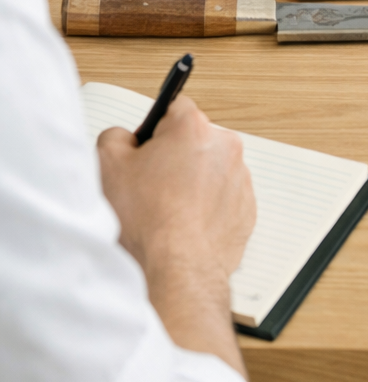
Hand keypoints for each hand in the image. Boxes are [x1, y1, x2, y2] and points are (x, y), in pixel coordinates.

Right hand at [98, 95, 254, 278]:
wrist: (175, 274)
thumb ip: (116, 136)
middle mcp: (225, 147)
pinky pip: (222, 198)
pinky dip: (205, 208)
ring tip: (165, 213)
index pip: (174, 108)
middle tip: (149, 186)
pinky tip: (182, 226)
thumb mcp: (107, 164)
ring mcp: (240, 179)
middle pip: (193, 140)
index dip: (154, 129)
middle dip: (173, 158)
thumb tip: (127, 138)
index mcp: (193, 127)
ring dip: (191, 183)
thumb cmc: (146, 223)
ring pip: (209, 170)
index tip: (145, 147)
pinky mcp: (246, 209)